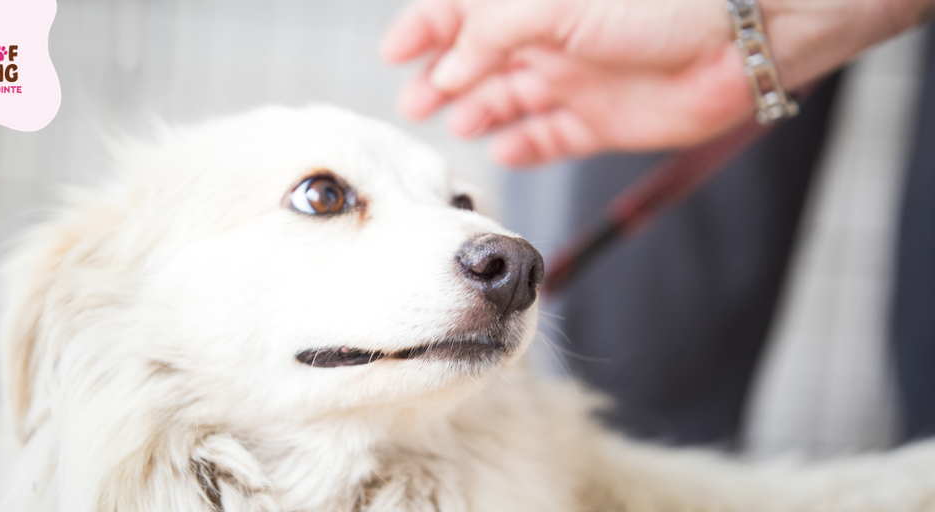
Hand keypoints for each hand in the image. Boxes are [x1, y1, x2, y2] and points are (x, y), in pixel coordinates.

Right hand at [381, 0, 929, 166]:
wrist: (743, 42)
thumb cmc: (657, 4)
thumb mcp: (555, 4)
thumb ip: (491, 33)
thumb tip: (447, 69)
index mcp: (533, 2)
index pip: (461, 11)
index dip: (423, 28)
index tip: (392, 54)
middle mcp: (549, 39)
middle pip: (477, 62)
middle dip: (441, 80)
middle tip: (414, 104)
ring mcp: (573, 81)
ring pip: (507, 101)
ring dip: (475, 113)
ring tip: (453, 127)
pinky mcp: (599, 122)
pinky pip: (549, 136)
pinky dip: (522, 145)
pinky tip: (502, 151)